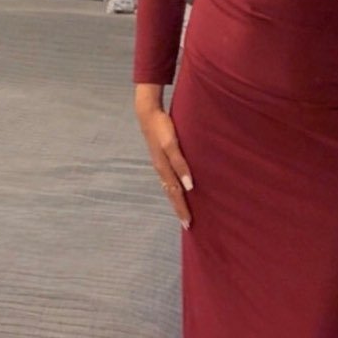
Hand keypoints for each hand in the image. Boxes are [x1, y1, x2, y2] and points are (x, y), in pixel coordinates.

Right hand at [134, 84, 193, 229]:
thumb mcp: (171, 145)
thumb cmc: (162, 127)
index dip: (182, 209)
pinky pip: (168, 178)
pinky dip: (174, 188)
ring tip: (184, 211)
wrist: (148, 114)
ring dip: (177, 200)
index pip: (175, 194)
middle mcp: (161, 170)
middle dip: (179, 209)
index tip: (189, 223)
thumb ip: (180, 163)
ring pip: (169, 187)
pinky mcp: (161, 158)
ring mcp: (160, 164)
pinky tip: (179, 188)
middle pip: (171, 194)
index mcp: (164, 169)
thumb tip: (189, 186)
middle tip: (188, 224)